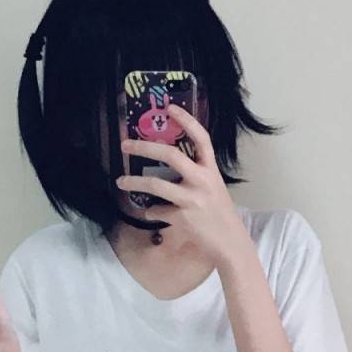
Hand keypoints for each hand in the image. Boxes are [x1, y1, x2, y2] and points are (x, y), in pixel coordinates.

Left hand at [116, 104, 248, 266]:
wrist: (230, 243)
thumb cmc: (220, 214)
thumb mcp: (213, 188)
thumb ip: (196, 175)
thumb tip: (170, 167)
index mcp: (211, 169)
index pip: (201, 138)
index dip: (187, 120)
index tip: (169, 108)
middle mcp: (202, 181)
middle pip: (171, 156)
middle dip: (144, 148)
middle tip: (125, 145)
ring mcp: (191, 199)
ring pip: (156, 185)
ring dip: (134, 182)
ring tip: (120, 181)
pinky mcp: (182, 218)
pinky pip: (158, 211)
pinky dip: (150, 212)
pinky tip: (148, 212)